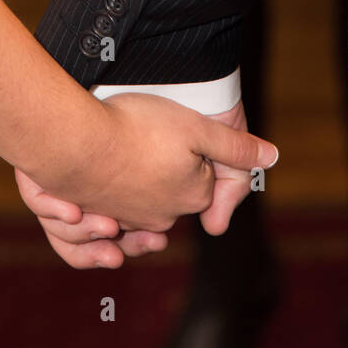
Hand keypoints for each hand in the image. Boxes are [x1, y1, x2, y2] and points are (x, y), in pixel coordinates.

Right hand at [17, 94, 276, 267]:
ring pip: (141, 205)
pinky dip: (111, 204)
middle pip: (174, 193)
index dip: (194, 150)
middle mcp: (162, 217)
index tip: (175, 131)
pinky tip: (105, 183)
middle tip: (151, 138)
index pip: (205, 178)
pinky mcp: (95, 218)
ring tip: (129, 154)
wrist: (75, 143)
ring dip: (138, 185)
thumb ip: (235, 146)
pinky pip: (110, 217)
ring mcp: (127, 220)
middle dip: (168, 170)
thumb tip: (272, 157)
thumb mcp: (196, 127)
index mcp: (192, 196)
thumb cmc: (136, 129)